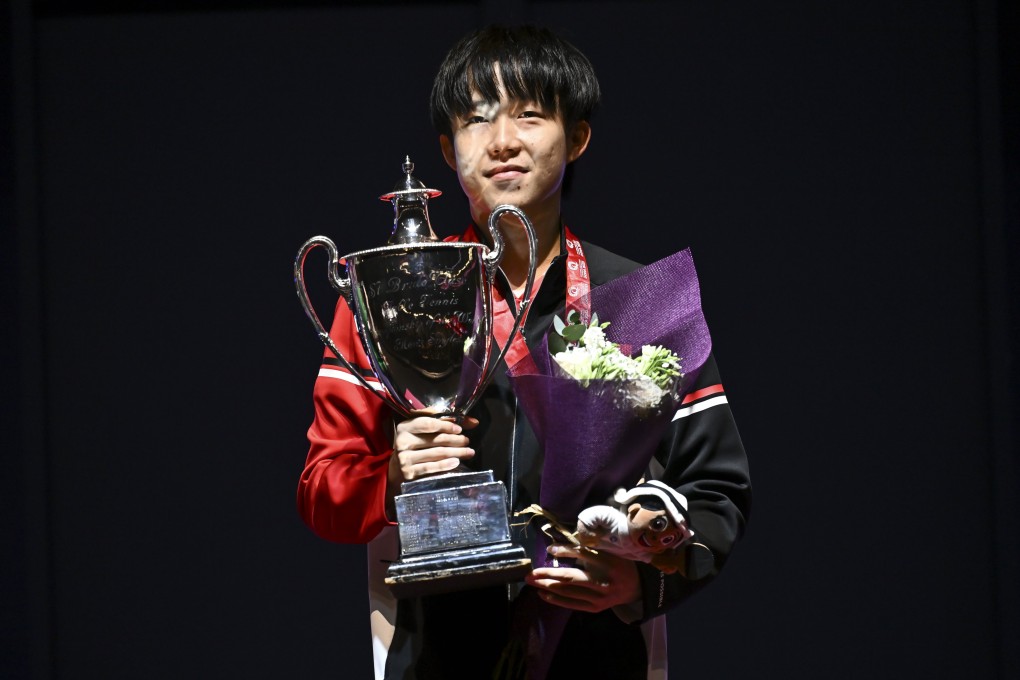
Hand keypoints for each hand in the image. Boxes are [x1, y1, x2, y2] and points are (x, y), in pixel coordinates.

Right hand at [388, 416, 476, 488]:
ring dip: (456, 452)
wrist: (399, 465)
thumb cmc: (416, 442)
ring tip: (468, 452)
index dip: (446, 425)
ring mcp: (404, 458)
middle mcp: (402, 442)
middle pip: (435, 440)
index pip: (428, 424)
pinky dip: (446, 465)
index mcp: (405, 427)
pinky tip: (457, 462)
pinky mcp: (409, 472)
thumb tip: (474, 422)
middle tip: (467, 441)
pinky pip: (431, 467)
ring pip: (436, 453)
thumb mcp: (425, 428)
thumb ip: (446, 421)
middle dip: (455, 440)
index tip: (459, 429)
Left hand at [524, 544, 640, 613]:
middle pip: (572, 577)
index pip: (584, 555)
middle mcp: (604, 582)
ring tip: (532, 581)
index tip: (549, 549)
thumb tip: (558, 549)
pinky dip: (556, 599)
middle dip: (549, 574)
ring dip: (548, 586)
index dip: (566, 551)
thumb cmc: (619, 565)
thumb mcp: (609, 553)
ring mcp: (600, 598)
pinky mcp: (596, 608)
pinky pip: (572, 604)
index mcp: (609, 563)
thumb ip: (588, 551)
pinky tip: (543, 594)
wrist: (636, 588)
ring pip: (569, 591)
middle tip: (531, 572)